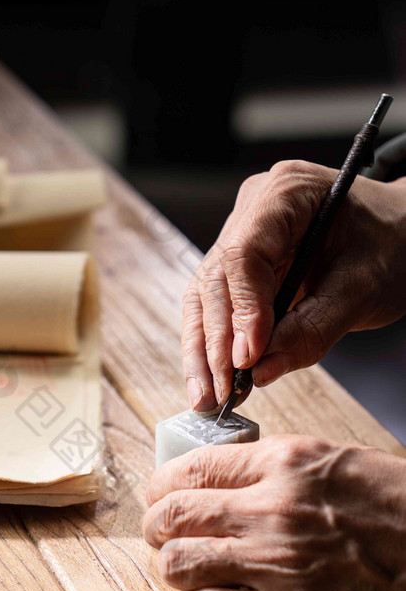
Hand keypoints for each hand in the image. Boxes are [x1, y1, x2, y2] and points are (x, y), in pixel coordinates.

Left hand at [143, 435, 405, 590]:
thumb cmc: (401, 510)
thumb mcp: (337, 463)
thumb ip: (276, 467)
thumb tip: (223, 476)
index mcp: (283, 463)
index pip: (187, 468)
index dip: (161, 487)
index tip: (161, 498)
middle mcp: (270, 509)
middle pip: (170, 515)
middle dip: (157, 527)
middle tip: (165, 535)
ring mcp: (276, 564)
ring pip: (177, 563)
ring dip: (177, 567)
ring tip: (193, 570)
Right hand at [182, 160, 405, 409]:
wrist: (400, 233)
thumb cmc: (390, 245)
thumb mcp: (363, 289)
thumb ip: (313, 330)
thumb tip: (260, 371)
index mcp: (287, 192)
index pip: (244, 254)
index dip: (241, 311)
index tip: (247, 359)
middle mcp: (252, 209)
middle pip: (215, 279)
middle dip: (216, 342)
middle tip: (222, 392)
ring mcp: (241, 233)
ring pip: (204, 297)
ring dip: (203, 352)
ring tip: (206, 398)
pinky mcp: (239, 265)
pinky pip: (215, 307)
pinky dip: (214, 347)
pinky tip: (211, 383)